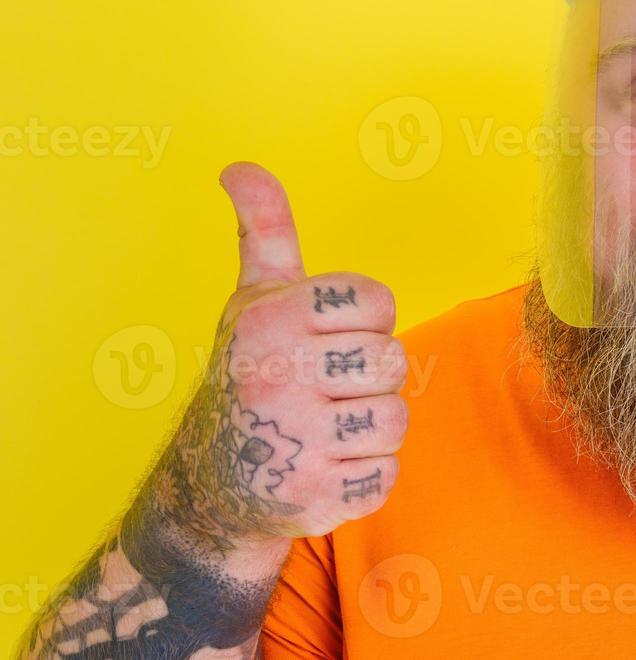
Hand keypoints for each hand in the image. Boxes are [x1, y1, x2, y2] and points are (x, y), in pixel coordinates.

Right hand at [152, 163, 405, 552]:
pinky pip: (386, 476)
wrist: (211, 485)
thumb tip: (240, 166)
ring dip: (371, 428)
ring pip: (396, 420)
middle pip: (391, 362)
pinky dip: (365, 477)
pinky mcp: (312, 499)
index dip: (365, 321)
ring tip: (327, 428)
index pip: (378, 302)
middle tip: (325, 389)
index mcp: (269, 320)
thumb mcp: (254, 298)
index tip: (327, 338)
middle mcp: (274, 378)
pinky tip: (324, 467)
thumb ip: (265, 230)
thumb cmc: (251, 372)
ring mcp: (292, 443)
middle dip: (368, 377)